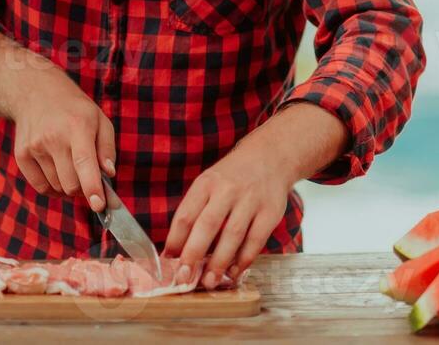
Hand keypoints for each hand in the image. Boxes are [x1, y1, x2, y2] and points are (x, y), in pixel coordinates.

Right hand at [0, 32, 118, 214]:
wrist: (34, 92)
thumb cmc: (73, 108)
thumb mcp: (99, 118)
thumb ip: (107, 148)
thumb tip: (109, 174)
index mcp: (77, 126)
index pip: (84, 163)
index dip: (92, 187)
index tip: (99, 205)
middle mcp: (53, 137)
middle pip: (71, 184)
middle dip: (83, 188)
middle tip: (88, 177)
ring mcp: (34, 147)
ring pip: (57, 187)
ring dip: (68, 185)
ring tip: (69, 164)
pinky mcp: (22, 155)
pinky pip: (41, 187)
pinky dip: (52, 187)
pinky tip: (57, 171)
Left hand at [162, 103, 347, 286]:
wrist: (270, 157)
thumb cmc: (231, 178)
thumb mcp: (208, 184)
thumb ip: (194, 212)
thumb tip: (175, 249)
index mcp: (206, 183)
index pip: (186, 214)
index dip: (175, 240)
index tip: (168, 260)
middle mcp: (227, 190)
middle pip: (207, 225)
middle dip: (194, 253)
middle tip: (184, 277)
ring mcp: (250, 201)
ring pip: (232, 235)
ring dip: (219, 262)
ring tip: (209, 281)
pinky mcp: (270, 212)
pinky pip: (255, 240)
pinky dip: (244, 259)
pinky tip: (234, 272)